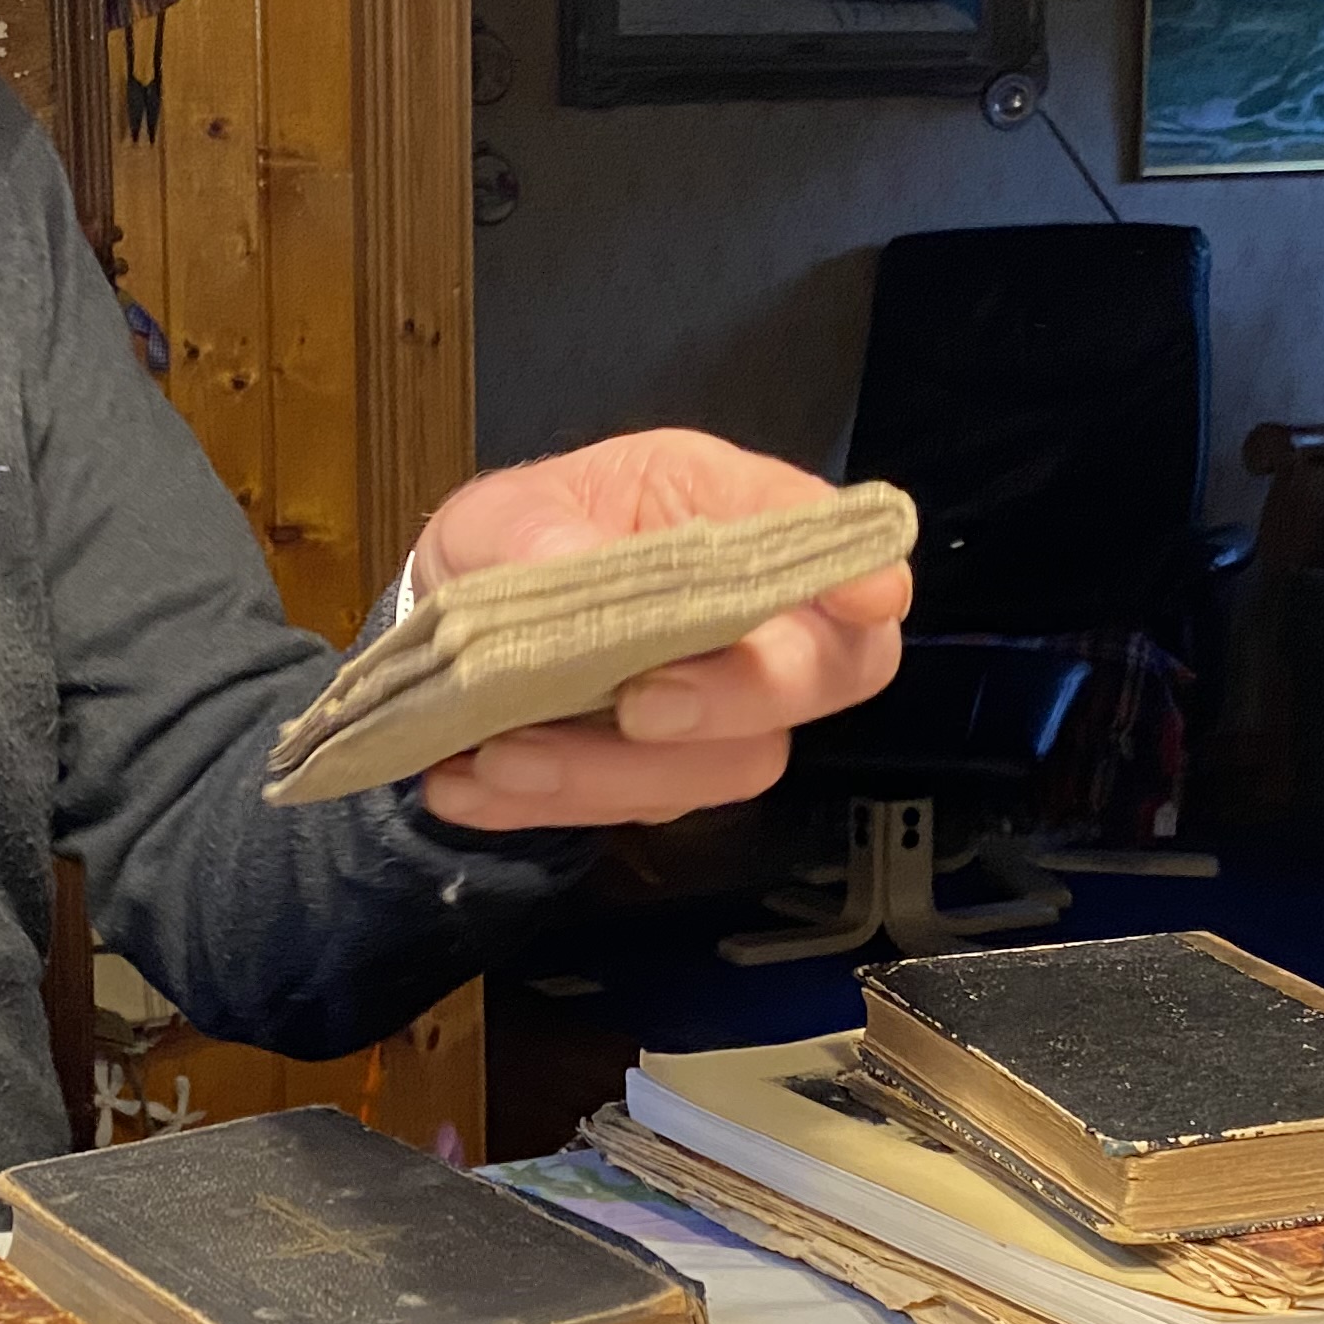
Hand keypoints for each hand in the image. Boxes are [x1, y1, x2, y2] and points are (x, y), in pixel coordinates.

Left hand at [409, 430, 907, 831]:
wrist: (458, 620)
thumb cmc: (515, 540)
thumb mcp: (503, 513)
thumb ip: (536, 536)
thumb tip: (574, 570)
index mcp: (728, 515)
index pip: (833, 546)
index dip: (864, 575)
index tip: (866, 597)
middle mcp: (751, 621)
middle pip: (823, 675)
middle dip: (743, 697)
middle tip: (642, 705)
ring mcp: (717, 713)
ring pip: (727, 766)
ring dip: (614, 771)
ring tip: (503, 755)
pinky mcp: (662, 781)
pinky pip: (633, 811)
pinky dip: (546, 806)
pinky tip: (466, 785)